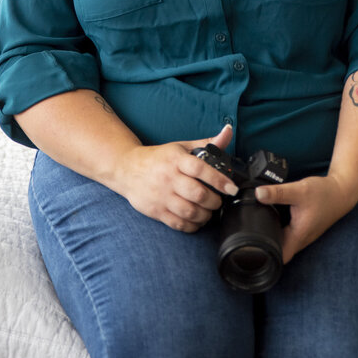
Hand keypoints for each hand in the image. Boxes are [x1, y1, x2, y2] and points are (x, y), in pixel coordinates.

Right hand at [114, 124, 236, 232]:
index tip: (231, 188)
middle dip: (214, 201)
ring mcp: (161, 195)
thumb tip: (228, 131)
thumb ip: (207, 143)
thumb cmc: (159, 158)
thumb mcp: (181, 147)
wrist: (127, 169)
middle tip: (218, 201)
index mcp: (176, 159)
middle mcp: (168, 177)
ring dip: (205, 215)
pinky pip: (178, 223)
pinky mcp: (155, 211)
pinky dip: (192, 225)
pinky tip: (196, 220)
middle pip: (197, 194)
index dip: (218, 180)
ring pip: (189, 211)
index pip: (200, 169)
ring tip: (208, 211)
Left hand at [255, 172, 355, 263]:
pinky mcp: (304, 228)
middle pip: (279, 250)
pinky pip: (288, 234)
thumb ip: (278, 192)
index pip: (280, 257)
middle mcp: (301, 239)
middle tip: (249, 237)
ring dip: (273, 237)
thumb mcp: (299, 190)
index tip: (251, 253)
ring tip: (257, 228)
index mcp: (299, 235)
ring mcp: (303, 234)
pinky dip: (280, 229)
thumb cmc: (324, 194)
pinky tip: (272, 218)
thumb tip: (258, 193)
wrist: (341, 192)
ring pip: (284, 242)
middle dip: (265, 246)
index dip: (266, 259)